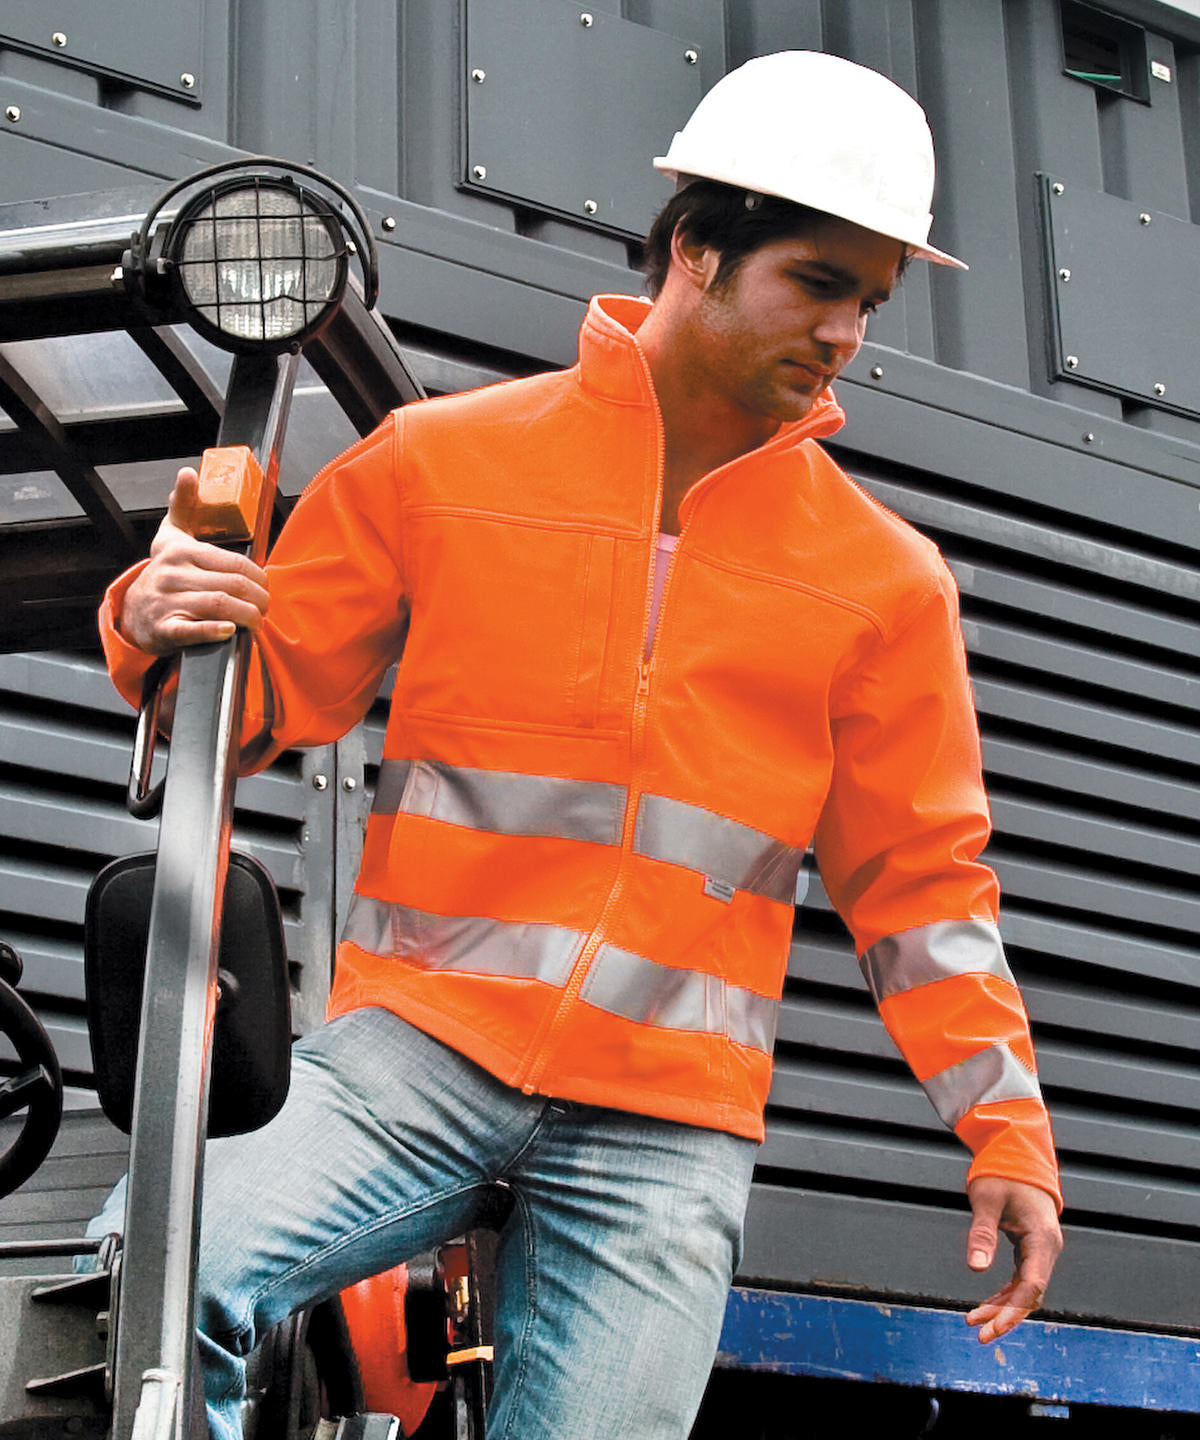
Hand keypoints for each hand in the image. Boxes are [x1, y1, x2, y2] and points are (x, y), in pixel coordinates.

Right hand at [120, 468, 269, 654]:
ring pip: (219, 606)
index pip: (234, 562)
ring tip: (256, 621)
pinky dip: (215, 631)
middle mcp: (173, 575)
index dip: (258, 576)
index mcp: (181, 552)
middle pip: (232, 585)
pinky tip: (230, 631)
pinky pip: (193, 630)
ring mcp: (167, 602)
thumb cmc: (163, 573)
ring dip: (247, 616)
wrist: (133, 613)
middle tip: (265, 606)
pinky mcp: (165, 629)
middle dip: (258, 599)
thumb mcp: (170, 536)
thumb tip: (188, 472)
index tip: (264, 586)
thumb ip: (183, 505)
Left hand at [964, 1177, 1061, 1342]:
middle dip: (1007, 1317)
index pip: (1032, 1285)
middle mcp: (1047, 1248)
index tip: (992, 1328)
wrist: (1017, 1155)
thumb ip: (982, 1234)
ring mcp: (1041, 1250)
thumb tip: (976, 1268)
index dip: (1013, 1310)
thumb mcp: (986, 1200)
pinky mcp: (1032, 1248)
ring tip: (975, 1322)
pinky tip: (987, 1306)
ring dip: (1004, 1308)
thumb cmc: (1002, 1174)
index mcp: (1042, 1238)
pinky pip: (1022, 1279)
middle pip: (1031, 1294)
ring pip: (1026, 1290)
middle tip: (981, 1335)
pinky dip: (1005, 1293)